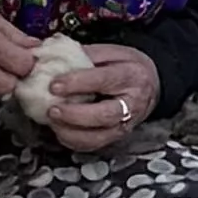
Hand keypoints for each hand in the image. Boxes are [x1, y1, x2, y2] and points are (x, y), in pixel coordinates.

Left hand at [39, 43, 158, 155]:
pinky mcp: (116, 136)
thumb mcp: (110, 52)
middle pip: (105, 114)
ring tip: (52, 121)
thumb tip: (50, 57)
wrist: (147, 84)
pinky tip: (59, 130)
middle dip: (75, 114)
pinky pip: (94, 145)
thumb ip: (82, 55)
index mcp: (131, 75)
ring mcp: (125, 123)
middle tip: (52, 110)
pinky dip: (73, 141)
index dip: (78, 83)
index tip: (54, 85)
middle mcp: (132, 103)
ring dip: (71, 131)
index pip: (104, 80)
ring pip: (99, 136)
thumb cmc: (124, 66)